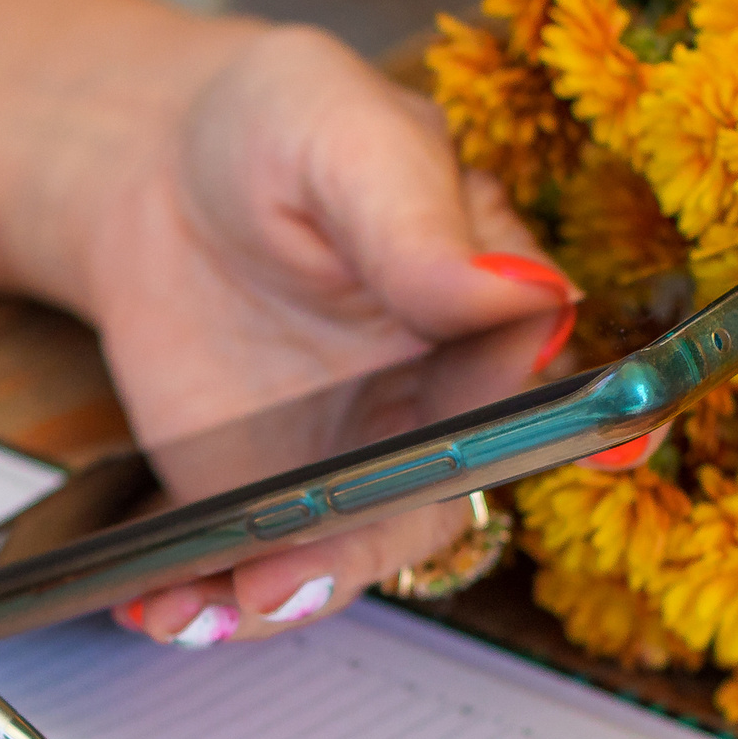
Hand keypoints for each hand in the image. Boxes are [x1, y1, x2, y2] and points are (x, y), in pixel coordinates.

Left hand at [70, 21, 576, 646]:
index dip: (586, 439)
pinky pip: (256, 566)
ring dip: (279, 602)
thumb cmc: (272, 130)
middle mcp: (440, 406)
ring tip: (207, 609)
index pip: (563, 388)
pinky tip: (159, 608)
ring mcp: (350, 462)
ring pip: (343, 558)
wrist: (151, 173)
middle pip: (435, 504)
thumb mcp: (341, 133)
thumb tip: (523, 295)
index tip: (586, 469)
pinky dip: (210, 601)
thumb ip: (416, 220)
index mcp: (496, 311)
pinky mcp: (266, 492)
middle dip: (366, 552)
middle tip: (292, 576)